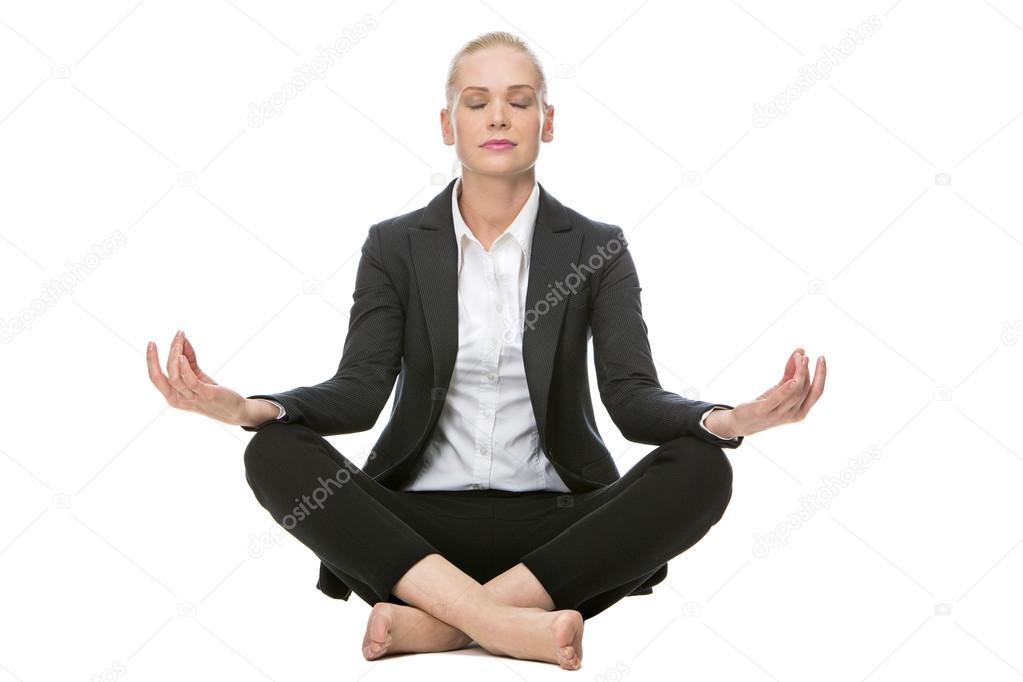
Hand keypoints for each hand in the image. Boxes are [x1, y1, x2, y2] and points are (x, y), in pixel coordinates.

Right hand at [146, 329, 247, 424]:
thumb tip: (182, 340)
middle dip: (155, 358)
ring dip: (175, 357)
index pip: (155, 378)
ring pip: (175, 377)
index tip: (151, 343)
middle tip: (165, 340)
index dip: (150, 361)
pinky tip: (182, 356)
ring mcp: (191, 399)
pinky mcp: (206, 395)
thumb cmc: (212, 392)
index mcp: (172, 397)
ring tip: (180, 341)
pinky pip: (190, 381)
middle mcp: (178, 400)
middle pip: (160, 378)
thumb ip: (189, 359)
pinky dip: (184, 368)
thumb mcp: (197, 375)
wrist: (234, 410)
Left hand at [710, 348, 825, 437]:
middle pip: (806, 390)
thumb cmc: (765, 404)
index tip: (821, 357)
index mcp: (801, 411)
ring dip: (799, 373)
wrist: (742, 422)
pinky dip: (787, 389)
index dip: (821, 375)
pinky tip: (793, 380)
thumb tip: (800, 353)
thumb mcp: (780, 388)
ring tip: (799, 357)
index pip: (816, 392)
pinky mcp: (763, 411)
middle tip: (805, 355)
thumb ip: (790, 373)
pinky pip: (778, 399)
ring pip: (795, 392)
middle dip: (807, 371)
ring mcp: (779, 414)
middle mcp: (793, 415)